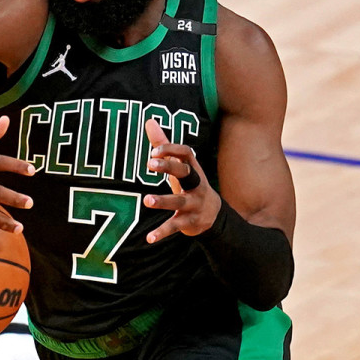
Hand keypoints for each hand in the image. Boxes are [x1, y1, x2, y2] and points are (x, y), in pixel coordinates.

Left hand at [141, 119, 220, 242]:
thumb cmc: (190, 184)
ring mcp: (194, 204)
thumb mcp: (180, 166)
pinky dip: (162, 232)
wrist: (213, 215)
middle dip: (169, 168)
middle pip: (185, 173)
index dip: (171, 150)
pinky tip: (148, 238)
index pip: (186, 154)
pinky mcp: (189, 222)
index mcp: (192, 169)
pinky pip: (175, 226)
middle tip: (149, 164)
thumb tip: (149, 120)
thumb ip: (163, 145)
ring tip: (146, 200)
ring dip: (162, 201)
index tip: (153, 151)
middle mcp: (196, 185)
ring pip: (179, 202)